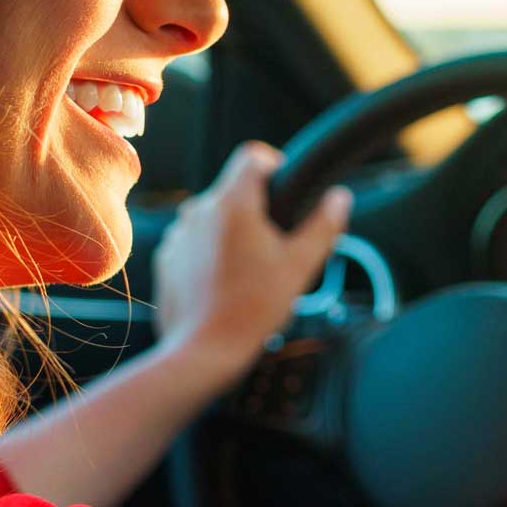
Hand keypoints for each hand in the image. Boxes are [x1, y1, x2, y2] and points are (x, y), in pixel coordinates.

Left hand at [152, 142, 351, 371]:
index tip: (284, 193)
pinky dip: (209, 253)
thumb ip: (323, 226)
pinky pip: (193, 242)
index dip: (273, 165)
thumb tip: (340, 198)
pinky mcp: (166, 258)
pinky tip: (223, 285)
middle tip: (274, 248)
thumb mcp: (300, 267)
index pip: (252, 156)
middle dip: (255, 210)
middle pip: (233, 191)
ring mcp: (178, 234)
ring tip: (248, 272)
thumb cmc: (254, 308)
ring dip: (231, 232)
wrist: (204, 350)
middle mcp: (198, 210)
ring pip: (212, 217)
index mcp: (233, 203)